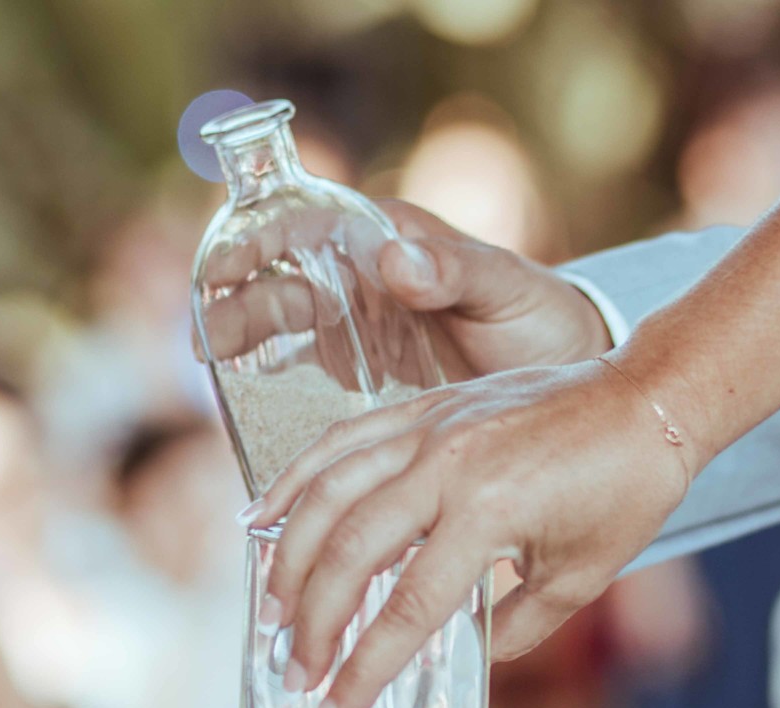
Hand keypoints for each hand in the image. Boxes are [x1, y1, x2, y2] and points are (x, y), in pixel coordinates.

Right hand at [200, 199, 612, 379]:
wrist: (568, 377)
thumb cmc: (542, 319)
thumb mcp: (507, 289)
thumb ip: (456, 272)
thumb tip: (394, 260)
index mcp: (389, 239)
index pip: (306, 224)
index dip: (259, 238)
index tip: (229, 265)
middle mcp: (362, 276)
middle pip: (281, 280)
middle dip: (237, 302)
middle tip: (210, 340)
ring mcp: (357, 327)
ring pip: (282, 326)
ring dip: (243, 341)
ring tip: (211, 365)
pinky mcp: (360, 374)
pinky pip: (302, 376)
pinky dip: (271, 388)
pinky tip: (247, 411)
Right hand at [243, 357, 689, 707]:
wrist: (650, 399)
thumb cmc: (626, 490)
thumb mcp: (580, 577)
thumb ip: (515, 625)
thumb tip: (465, 658)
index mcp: (490, 513)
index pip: (407, 608)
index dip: (365, 669)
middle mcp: (447, 466)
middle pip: (350, 552)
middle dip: (316, 624)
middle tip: (298, 675)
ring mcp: (430, 428)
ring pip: (329, 490)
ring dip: (290, 557)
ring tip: (276, 613)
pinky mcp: (426, 406)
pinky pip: (343, 440)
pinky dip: (298, 478)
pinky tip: (264, 514)